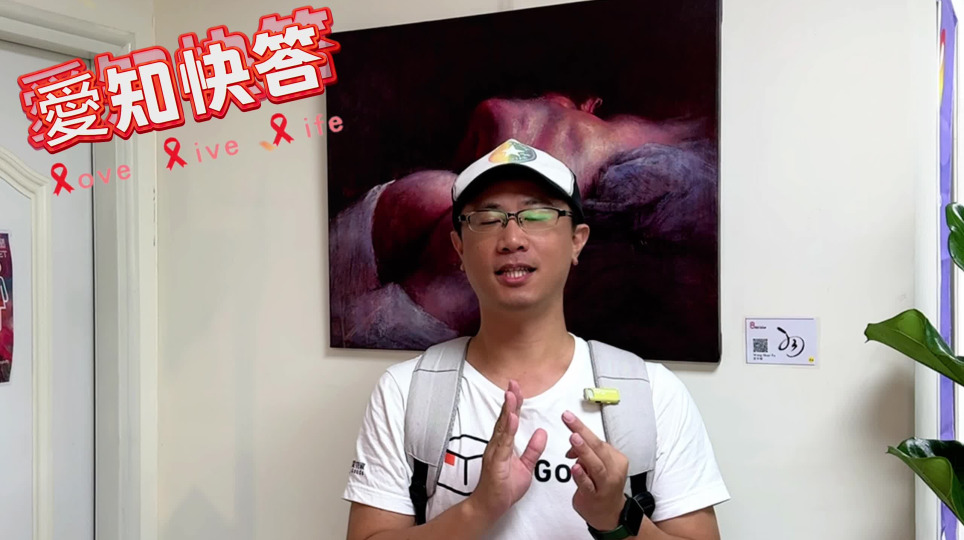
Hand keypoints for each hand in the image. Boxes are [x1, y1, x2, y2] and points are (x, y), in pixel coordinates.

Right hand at [469, 380, 547, 520]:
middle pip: (504, 419)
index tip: (518, 388)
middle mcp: (497, 445)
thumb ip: (533, 449)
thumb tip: (541, 433)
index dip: (515, 404)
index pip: (510, 420)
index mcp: (503, 445)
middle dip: (510, 400)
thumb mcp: (525, 466)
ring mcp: (495, 453)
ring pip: (503, 428)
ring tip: (513, 395)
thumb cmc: (503, 488)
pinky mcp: (495, 462)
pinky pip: (503, 444)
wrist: (490, 506)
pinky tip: (512, 418)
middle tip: (514, 383)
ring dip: (508, 410)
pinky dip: (508, 430)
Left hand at [563, 410, 628, 530]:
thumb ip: (586, 453)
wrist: (611, 515)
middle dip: (582, 431)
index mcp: (616, 459)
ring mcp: (605, 484)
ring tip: (573, 438)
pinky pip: (588, 485)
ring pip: (596, 465)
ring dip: (584, 451)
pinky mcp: (595, 497)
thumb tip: (573, 442)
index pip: (598, 441)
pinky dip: (582, 476)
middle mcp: (613, 470)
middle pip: (598, 447)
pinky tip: (575, 468)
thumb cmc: (604, 486)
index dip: (582, 430)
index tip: (569, 416)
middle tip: (568, 418)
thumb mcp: (598, 466)